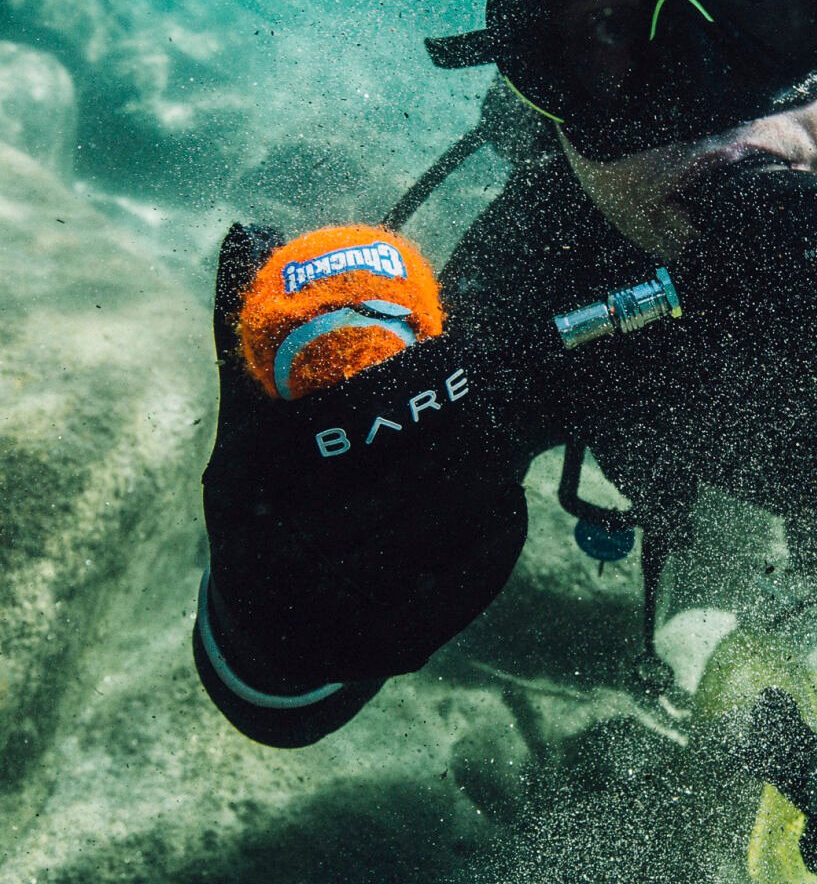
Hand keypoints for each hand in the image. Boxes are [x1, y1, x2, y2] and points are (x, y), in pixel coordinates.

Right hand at [201, 225, 528, 687]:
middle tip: (499, 400)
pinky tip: (508, 505)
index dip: (393, 396)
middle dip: (457, 443)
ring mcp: (337, 619)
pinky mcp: (390, 652)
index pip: (324, 435)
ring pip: (440, 537)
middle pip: (399, 491)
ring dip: (484, 488)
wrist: (267, 629)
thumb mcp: (247, 425)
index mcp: (241, 501)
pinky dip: (493, 542)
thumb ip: (252, 336)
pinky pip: (464, 588)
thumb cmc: (262, 501)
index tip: (447, 355)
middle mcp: (281, 569)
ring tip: (508, 447)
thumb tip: (247, 231)